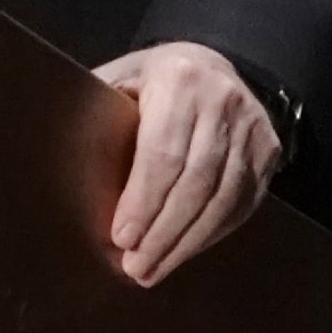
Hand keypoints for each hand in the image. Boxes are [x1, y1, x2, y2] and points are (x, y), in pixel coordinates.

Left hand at [93, 43, 282, 286]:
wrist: (212, 63)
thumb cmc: (150, 83)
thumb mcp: (119, 81)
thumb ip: (97, 117)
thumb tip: (62, 170)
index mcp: (178, 80)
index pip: (162, 153)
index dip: (142, 202)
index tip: (121, 238)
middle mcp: (223, 101)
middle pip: (195, 182)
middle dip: (163, 232)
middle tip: (136, 267)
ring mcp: (253, 127)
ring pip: (223, 198)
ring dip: (187, 242)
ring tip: (155, 269)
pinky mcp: (269, 150)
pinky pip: (242, 203)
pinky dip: (212, 234)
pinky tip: (185, 251)